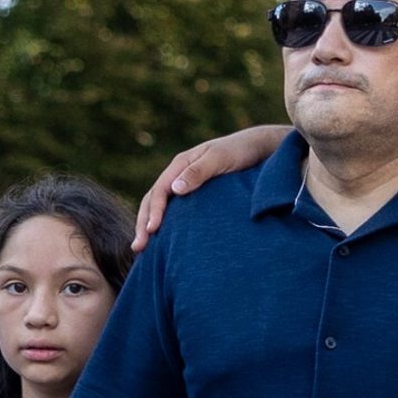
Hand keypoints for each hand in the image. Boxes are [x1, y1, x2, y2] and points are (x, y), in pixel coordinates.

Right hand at [135, 124, 292, 247]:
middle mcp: (179, 173)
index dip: (154, 211)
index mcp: (181, 163)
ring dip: (149, 226)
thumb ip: (198, 172)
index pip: (159, 190)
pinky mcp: (195, 194)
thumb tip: (175, 189)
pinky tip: (163, 241)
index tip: (152, 231)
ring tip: (142, 249)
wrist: (259, 148)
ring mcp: (185, 184)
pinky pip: (174, 210)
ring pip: (160, 206)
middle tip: (137, 248)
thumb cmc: (241, 152)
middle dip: (143, 223)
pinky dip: (165, 224)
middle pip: (153, 199)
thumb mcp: (221, 159)